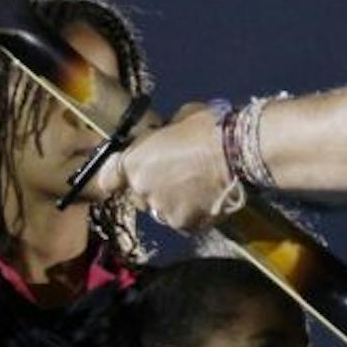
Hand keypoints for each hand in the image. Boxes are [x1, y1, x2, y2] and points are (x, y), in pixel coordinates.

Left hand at [99, 102, 233, 232]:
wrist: (237, 151)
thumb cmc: (206, 128)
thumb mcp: (175, 121)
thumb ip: (161, 138)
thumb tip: (166, 141)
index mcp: (133, 163)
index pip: (109, 179)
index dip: (117, 178)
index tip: (123, 178)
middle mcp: (142, 191)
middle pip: (139, 196)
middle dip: (152, 188)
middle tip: (175, 177)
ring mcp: (164, 211)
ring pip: (163, 210)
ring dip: (173, 203)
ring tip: (197, 189)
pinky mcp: (186, 224)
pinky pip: (185, 221)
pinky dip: (193, 214)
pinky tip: (208, 200)